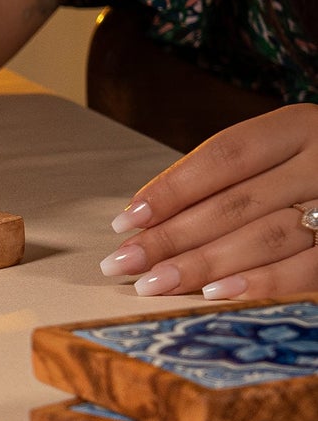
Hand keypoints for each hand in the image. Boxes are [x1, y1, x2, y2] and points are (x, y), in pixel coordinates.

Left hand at [101, 104, 317, 299]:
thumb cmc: (316, 169)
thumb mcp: (284, 151)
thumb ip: (230, 176)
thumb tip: (147, 216)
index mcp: (299, 126)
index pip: (223, 157)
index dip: (171, 189)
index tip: (125, 221)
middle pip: (236, 202)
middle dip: (172, 237)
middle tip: (122, 263)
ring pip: (267, 236)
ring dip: (204, 264)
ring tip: (155, 284)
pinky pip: (309, 268)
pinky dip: (262, 283)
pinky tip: (217, 295)